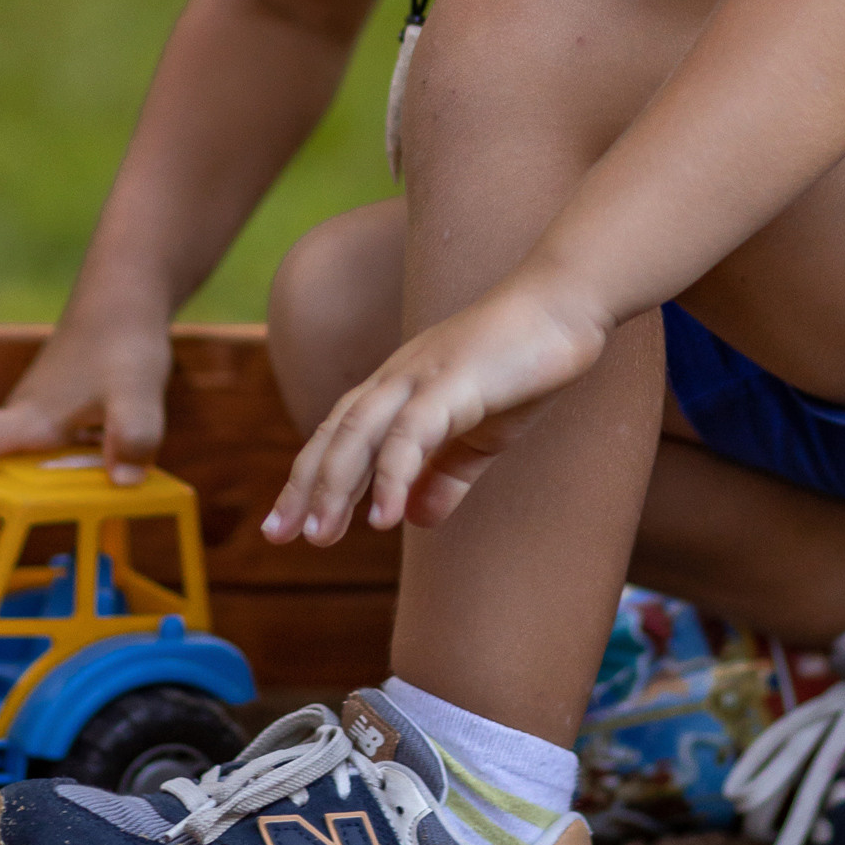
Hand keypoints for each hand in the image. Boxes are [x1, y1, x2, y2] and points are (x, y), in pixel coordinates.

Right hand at [0, 315, 171, 508]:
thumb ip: (134, 433)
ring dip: (22, 489)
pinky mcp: (61, 410)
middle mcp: (26, 418)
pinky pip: (46, 449)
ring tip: (56, 521)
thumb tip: (123, 481)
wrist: (125, 297)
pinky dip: (56, 473)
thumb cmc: (123, 340)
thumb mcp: (137, 391)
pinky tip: (96, 482)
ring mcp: (42, 414)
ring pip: (17, 456)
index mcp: (29, 419)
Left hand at [261, 273, 608, 547]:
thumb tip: (416, 520)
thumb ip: (447, 474)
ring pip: (360, 433)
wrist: (565, 308)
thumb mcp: (482, 434)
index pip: (339, 434)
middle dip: (305, 487)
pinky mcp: (452, 381)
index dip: (309, 477)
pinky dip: (392, 475)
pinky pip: (412, 433)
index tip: (285, 525)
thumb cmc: (525, 365)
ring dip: (335, 485)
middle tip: (279, 536)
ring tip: (319, 535)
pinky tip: (385, 517)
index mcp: (399, 388)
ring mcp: (421, 376)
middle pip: (336, 434)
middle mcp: (397, 378)